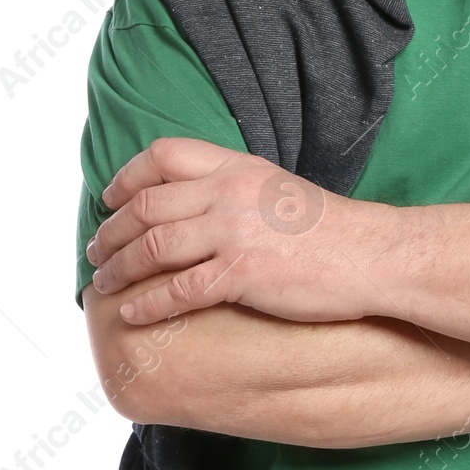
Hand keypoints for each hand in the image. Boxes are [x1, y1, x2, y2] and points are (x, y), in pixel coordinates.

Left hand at [84, 137, 388, 325]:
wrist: (373, 255)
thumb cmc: (332, 229)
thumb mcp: (278, 188)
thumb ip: (237, 188)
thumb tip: (199, 204)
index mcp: (238, 167)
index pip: (164, 155)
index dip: (128, 177)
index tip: (110, 198)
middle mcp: (229, 193)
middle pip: (147, 205)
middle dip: (111, 229)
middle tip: (96, 249)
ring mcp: (234, 233)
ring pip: (153, 247)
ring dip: (118, 268)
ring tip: (102, 283)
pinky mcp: (242, 274)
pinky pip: (179, 290)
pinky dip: (148, 303)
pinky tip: (133, 314)